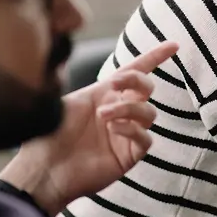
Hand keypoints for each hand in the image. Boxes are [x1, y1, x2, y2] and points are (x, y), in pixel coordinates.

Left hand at [0, 41, 178, 216]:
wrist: (43, 170)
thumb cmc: (48, 137)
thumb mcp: (64, 102)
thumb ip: (89, 87)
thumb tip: (103, 76)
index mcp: (104, 95)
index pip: (135, 72)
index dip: (155, 57)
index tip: (174, 46)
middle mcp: (119, 112)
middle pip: (146, 88)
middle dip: (136, 80)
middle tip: (114, 85)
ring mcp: (126, 134)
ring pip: (149, 112)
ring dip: (128, 108)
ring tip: (103, 115)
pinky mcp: (129, 155)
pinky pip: (145, 138)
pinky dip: (131, 129)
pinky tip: (112, 129)